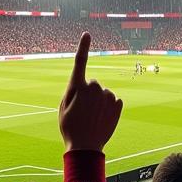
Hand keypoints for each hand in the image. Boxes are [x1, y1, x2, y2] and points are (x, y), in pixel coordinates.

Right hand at [59, 33, 122, 152]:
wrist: (85, 147)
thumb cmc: (70, 127)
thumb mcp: (63, 106)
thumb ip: (73, 91)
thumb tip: (87, 84)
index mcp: (77, 86)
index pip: (80, 62)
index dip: (83, 47)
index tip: (87, 34)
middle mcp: (94, 87)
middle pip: (92, 84)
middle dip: (88, 93)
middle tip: (82, 110)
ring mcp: (108, 95)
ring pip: (103, 93)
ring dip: (99, 102)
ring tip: (92, 117)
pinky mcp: (118, 104)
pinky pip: (113, 101)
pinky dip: (108, 108)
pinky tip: (102, 119)